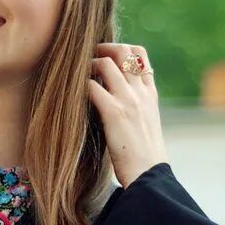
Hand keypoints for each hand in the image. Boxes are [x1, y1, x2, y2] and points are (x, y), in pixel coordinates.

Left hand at [88, 42, 169, 188]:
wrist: (149, 176)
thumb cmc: (144, 157)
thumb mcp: (146, 124)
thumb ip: (136, 107)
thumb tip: (114, 99)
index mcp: (150, 94)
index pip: (140, 54)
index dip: (121, 49)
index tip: (105, 58)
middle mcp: (141, 92)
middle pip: (123, 50)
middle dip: (102, 48)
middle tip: (87, 59)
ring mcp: (129, 100)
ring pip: (106, 63)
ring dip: (88, 65)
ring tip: (77, 76)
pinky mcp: (115, 112)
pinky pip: (92, 86)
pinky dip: (80, 85)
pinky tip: (73, 95)